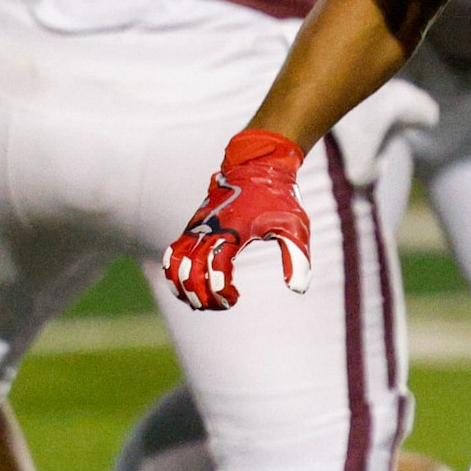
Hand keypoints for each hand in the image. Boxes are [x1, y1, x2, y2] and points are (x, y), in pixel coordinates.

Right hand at [163, 129, 311, 311]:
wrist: (257, 166)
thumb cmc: (279, 198)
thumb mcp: (296, 226)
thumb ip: (297, 258)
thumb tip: (297, 289)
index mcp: (233, 231)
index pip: (216, 270)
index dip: (220, 291)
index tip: (234, 298)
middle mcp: (210, 230)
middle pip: (191, 273)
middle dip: (201, 297)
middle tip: (222, 304)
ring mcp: (198, 228)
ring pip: (175, 265)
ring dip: (183, 288)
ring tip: (201, 302)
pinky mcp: (193, 226)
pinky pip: (172, 253)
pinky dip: (173, 273)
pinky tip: (188, 287)